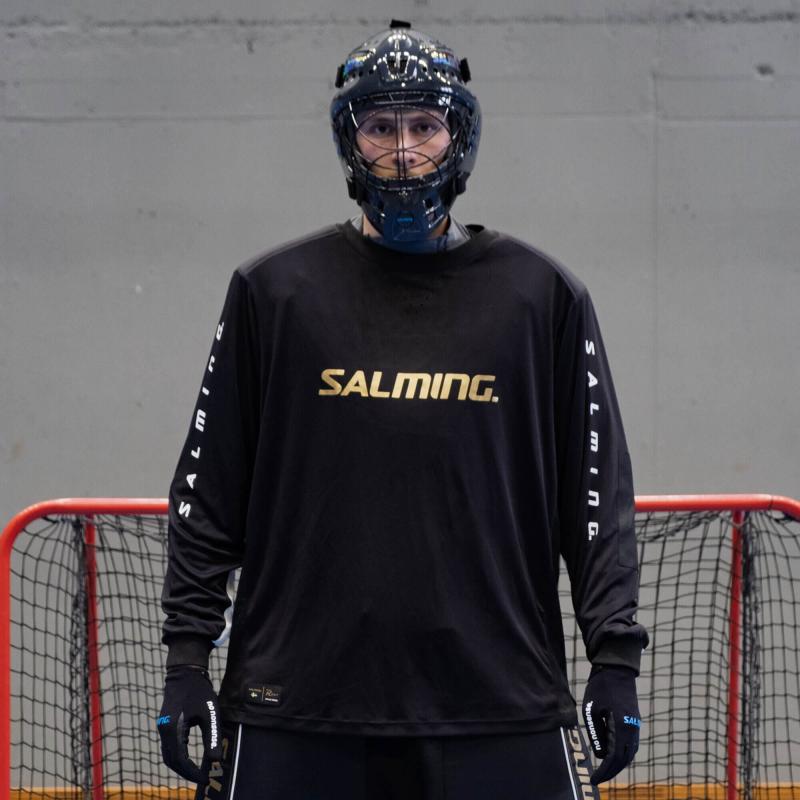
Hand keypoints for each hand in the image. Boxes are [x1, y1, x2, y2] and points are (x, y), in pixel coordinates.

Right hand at [157, 665, 222, 781]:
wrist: (185, 672)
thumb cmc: (199, 691)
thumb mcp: (210, 713)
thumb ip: (211, 737)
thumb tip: (216, 761)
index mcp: (172, 729)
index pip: (180, 760)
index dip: (192, 772)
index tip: (206, 778)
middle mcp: (163, 730)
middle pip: (171, 761)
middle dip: (186, 772)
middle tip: (202, 778)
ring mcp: (162, 728)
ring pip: (168, 755)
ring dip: (181, 766)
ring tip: (197, 772)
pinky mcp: (165, 725)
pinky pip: (169, 747)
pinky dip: (179, 756)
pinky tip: (190, 759)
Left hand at [582, 664, 640, 783]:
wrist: (616, 669)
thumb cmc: (600, 688)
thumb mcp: (591, 710)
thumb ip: (595, 733)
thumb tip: (600, 756)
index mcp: (621, 727)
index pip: (613, 757)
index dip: (604, 771)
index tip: (593, 779)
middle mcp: (632, 729)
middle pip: (624, 759)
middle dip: (611, 771)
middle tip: (598, 779)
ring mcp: (635, 725)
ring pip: (630, 753)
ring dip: (618, 763)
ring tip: (604, 770)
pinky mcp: (634, 721)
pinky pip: (632, 744)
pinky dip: (623, 753)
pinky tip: (612, 755)